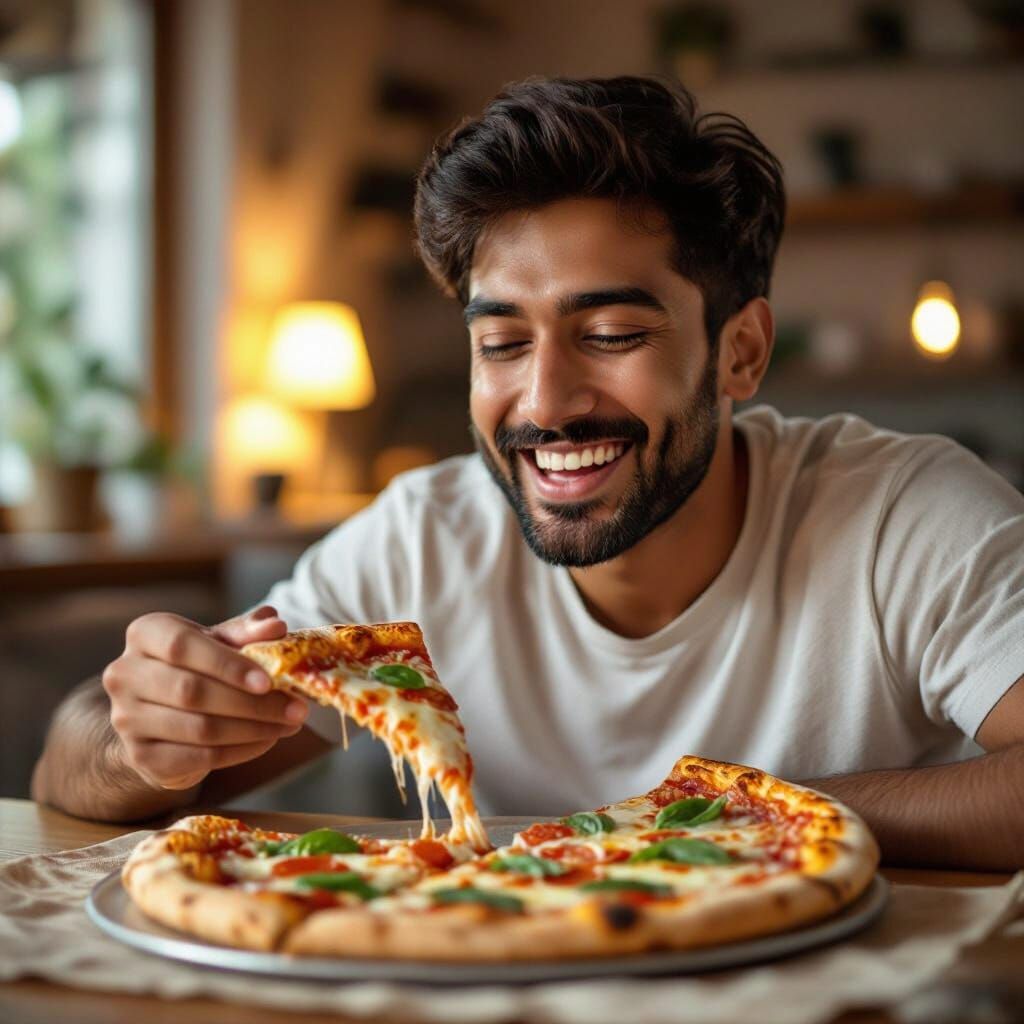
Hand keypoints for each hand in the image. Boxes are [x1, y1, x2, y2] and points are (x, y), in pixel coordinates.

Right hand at [102, 606, 306, 790]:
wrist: (161, 712)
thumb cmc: (198, 665)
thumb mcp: (219, 642)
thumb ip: (245, 631)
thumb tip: (275, 624)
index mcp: (144, 634)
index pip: (182, 646)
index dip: (227, 665)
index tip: (269, 681)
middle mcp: (124, 674)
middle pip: (192, 692)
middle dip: (253, 703)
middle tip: (296, 709)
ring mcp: (126, 718)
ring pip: (199, 728)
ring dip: (253, 729)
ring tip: (289, 725)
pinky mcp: (140, 756)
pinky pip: (198, 757)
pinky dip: (240, 751)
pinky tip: (267, 740)